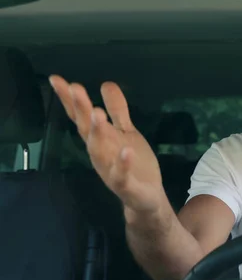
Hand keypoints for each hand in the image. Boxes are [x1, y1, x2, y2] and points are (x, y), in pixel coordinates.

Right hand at [50, 75, 164, 215]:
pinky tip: (126, 150)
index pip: (81, 118)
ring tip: (97, 112)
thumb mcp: (126, 133)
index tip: (57, 80)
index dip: (70, 100)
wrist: (146, 199)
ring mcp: (110, 170)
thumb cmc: (133, 164)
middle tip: (75, 87)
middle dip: (80, 110)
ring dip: (97, 133)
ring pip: (99, 152)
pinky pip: (122, 175)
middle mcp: (99, 154)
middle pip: (86, 131)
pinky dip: (123, 164)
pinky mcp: (126, 186)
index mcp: (99, 141)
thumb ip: (118, 110)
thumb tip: (106, 83)